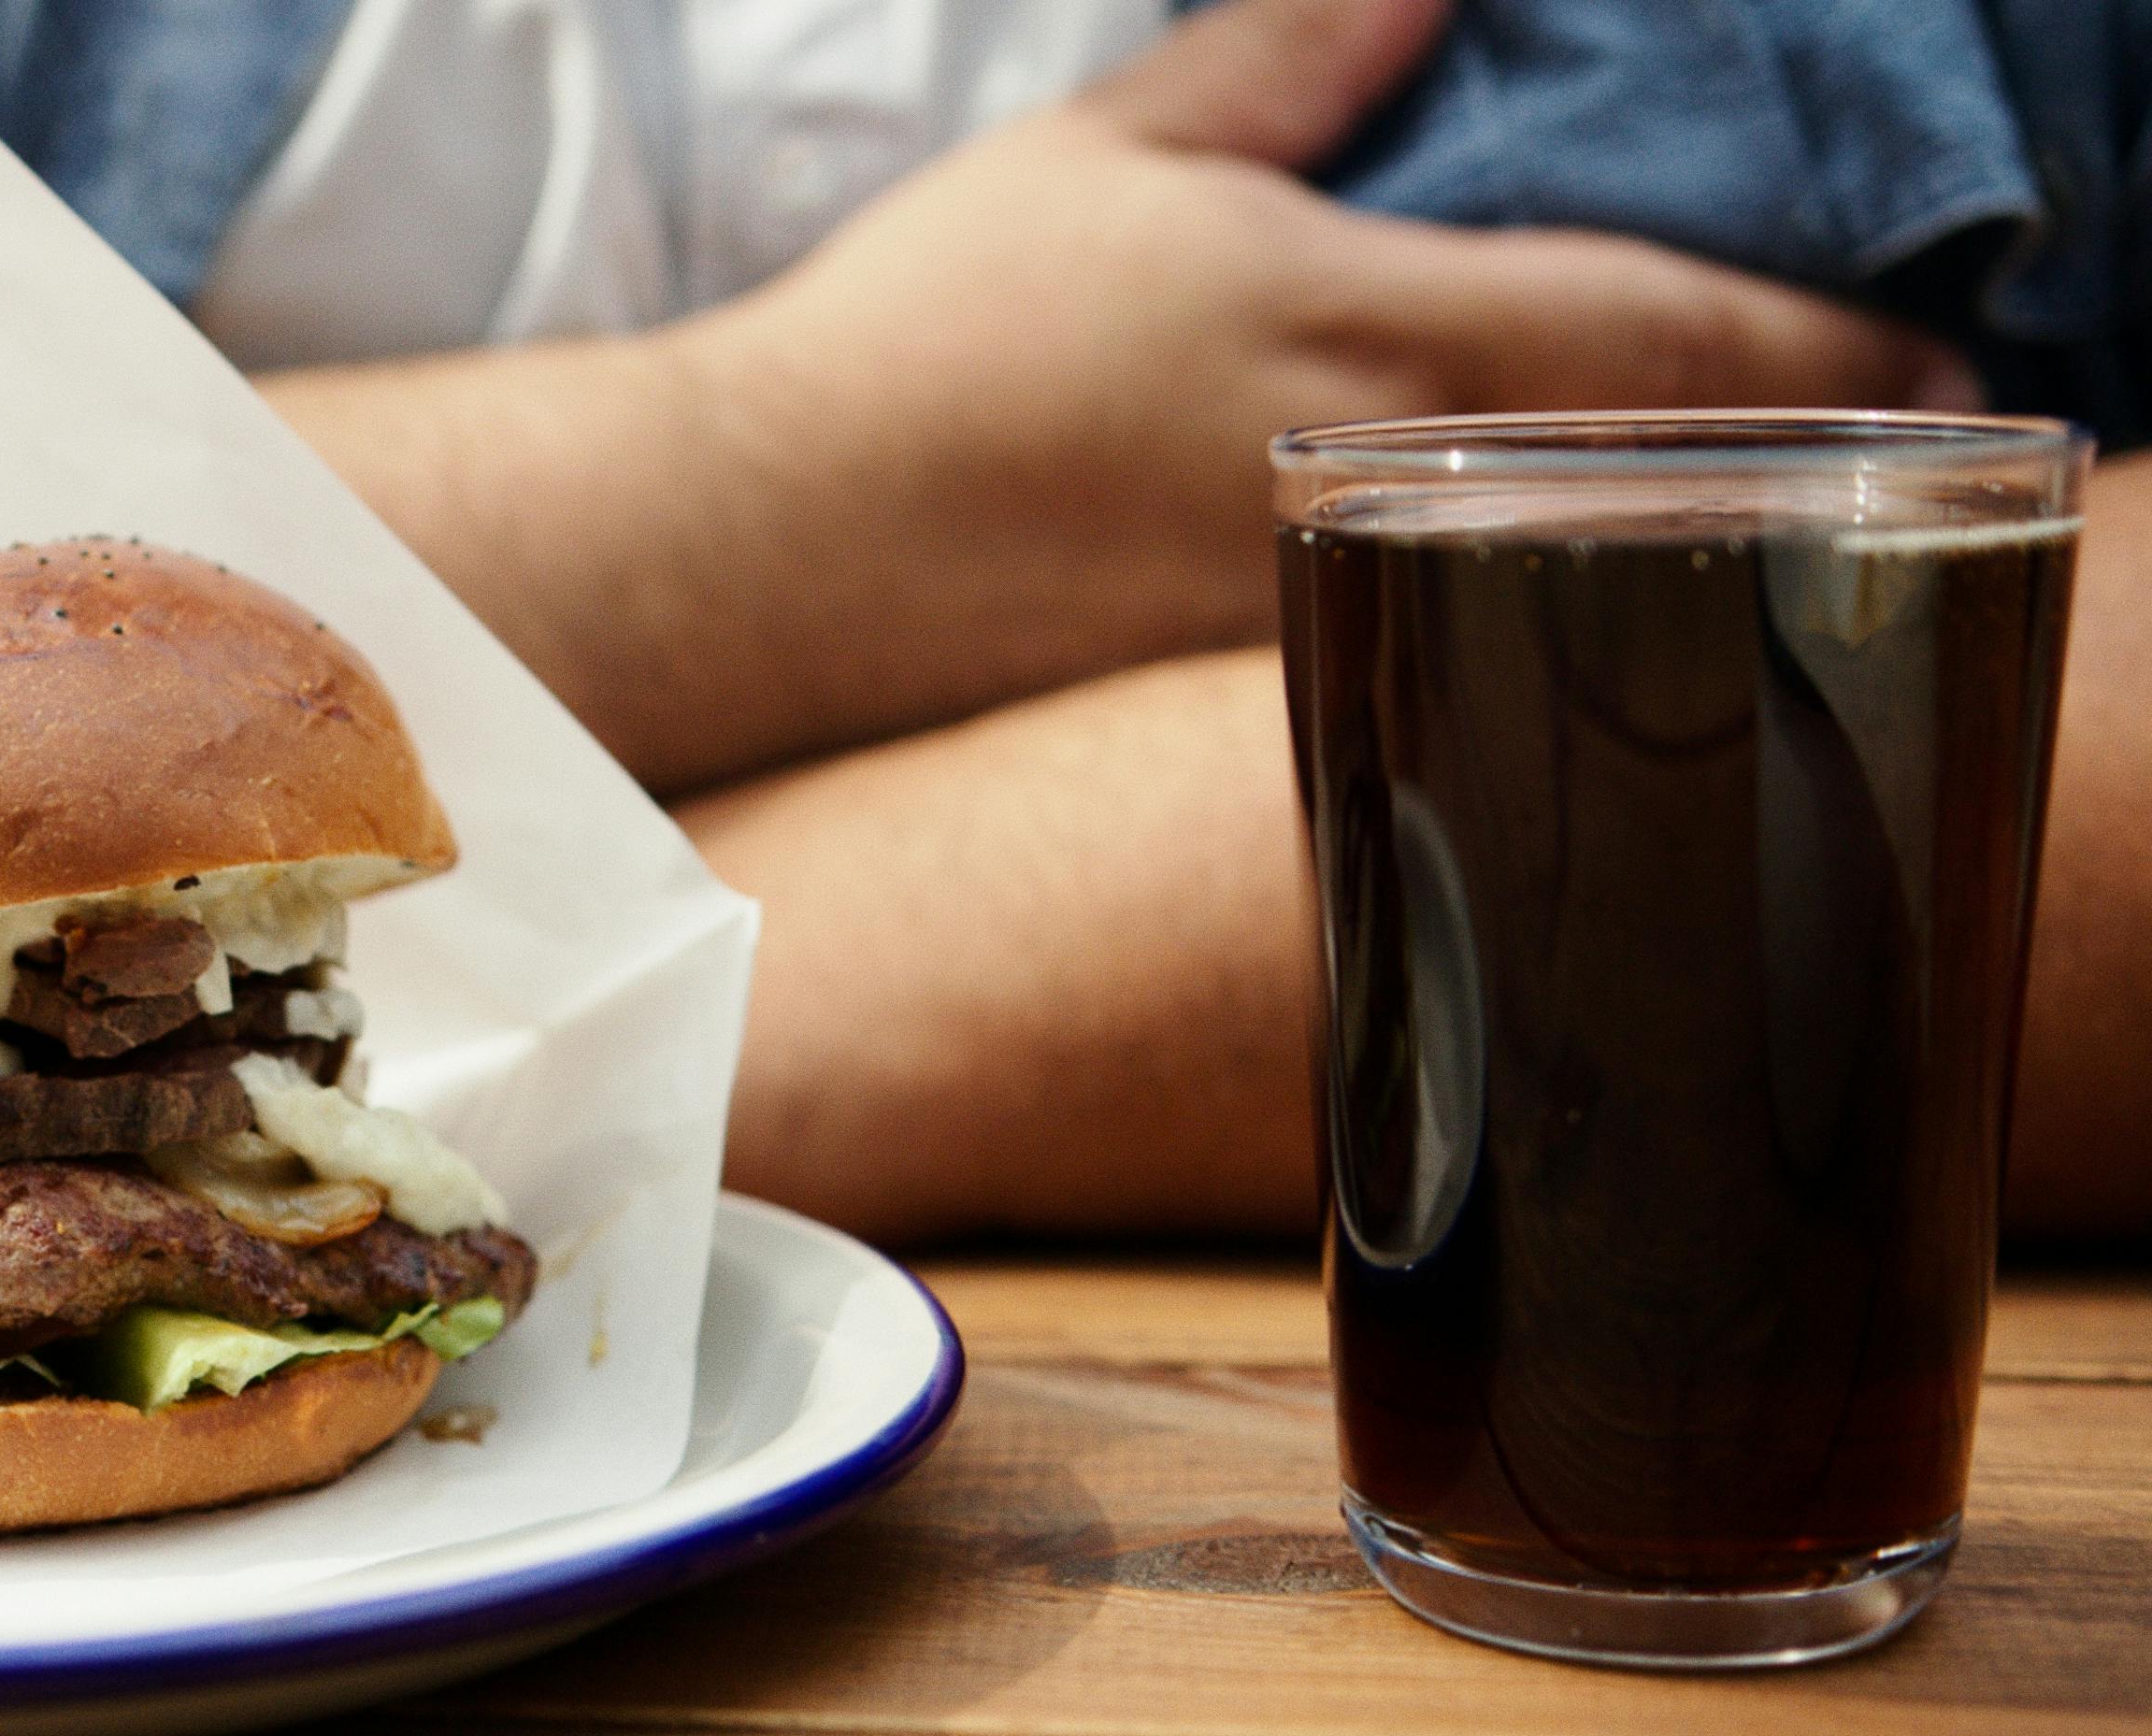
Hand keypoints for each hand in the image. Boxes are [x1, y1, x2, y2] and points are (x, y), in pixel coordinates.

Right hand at [668, 0, 1974, 755]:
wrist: (791, 549)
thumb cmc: (941, 337)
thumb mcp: (1119, 147)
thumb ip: (1304, 51)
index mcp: (1384, 333)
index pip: (1682, 335)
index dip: (1841, 345)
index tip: (1947, 347)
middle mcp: (1395, 488)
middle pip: (1672, 470)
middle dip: (1819, 451)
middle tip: (1912, 429)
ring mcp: (1343, 599)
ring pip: (1583, 563)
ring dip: (1706, 526)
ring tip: (1776, 497)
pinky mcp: (1263, 670)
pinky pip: (1469, 626)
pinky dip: (1565, 588)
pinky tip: (1567, 572)